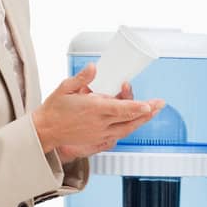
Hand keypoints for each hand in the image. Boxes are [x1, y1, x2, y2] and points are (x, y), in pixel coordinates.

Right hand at [33, 62, 163, 159]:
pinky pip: (120, 133)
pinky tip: (137, 121)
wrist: (46, 131)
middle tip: (160, 104)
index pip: (120, 109)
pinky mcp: (99, 138)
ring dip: (141, 120)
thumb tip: (93, 67)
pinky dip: (131, 126)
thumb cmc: (54, 109)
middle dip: (147, 111)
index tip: (149, 105)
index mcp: (93, 109)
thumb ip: (81, 78)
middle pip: (129, 119)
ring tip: (153, 111)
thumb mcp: (64, 88)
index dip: (136, 107)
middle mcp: (100, 123)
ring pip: (127, 128)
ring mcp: (100, 132)